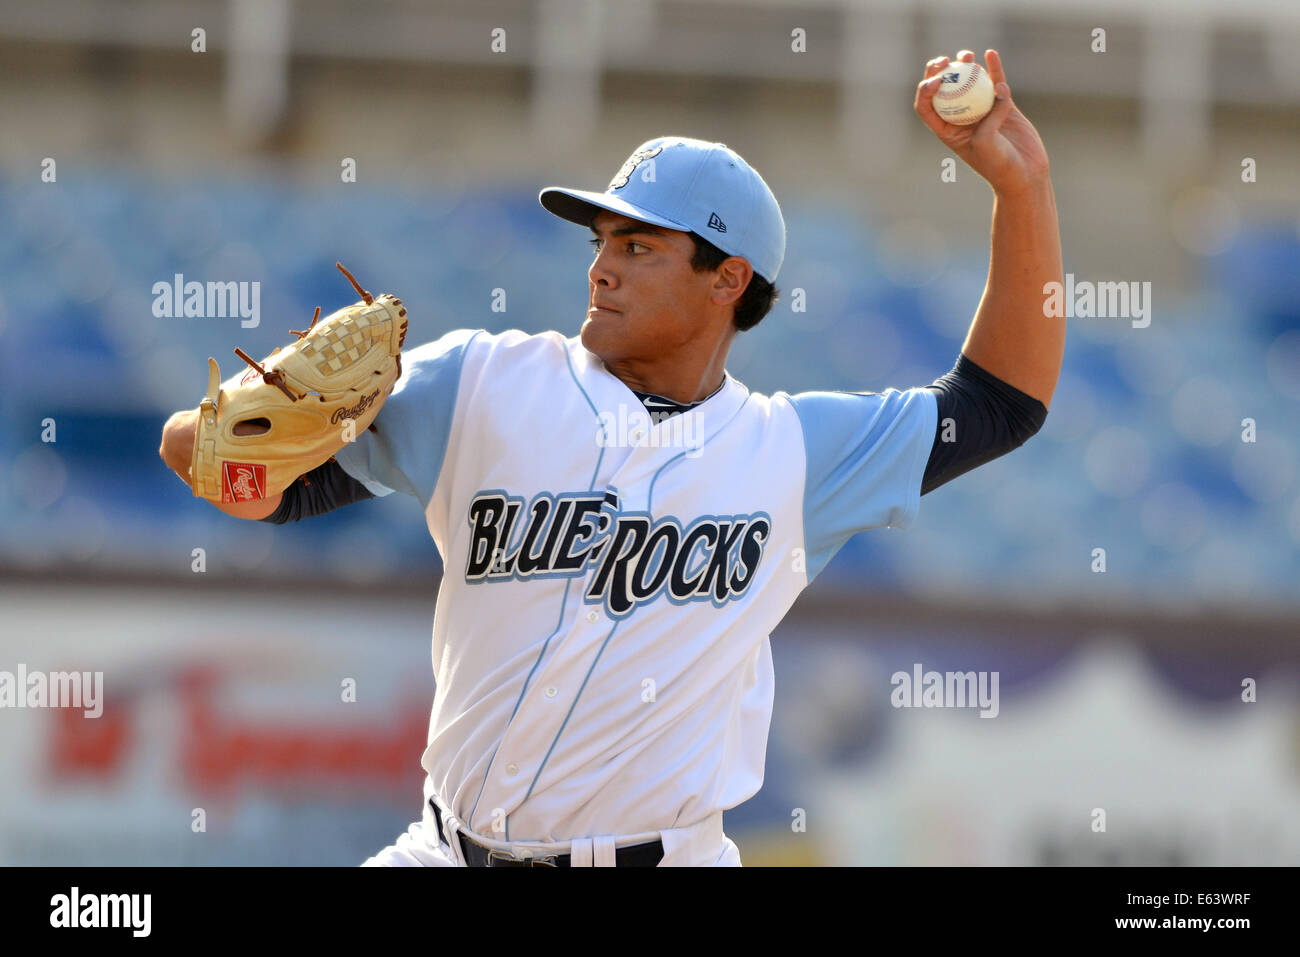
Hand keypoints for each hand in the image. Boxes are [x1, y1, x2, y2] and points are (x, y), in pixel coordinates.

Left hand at [913, 49, 1049, 194]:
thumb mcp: (985, 143)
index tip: (936, 80)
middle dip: (940, 72)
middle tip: (945, 60)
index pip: (927, 108)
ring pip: (969, 82)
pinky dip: (993, 67)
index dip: (926, 91)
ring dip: (965, 65)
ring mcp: (982, 109)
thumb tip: (998, 89)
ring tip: (966, 55)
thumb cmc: (999, 164)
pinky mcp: (1003, 105)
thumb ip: (988, 117)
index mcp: (947, 131)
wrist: (1025, 174)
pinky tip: (990, 53)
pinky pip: (995, 81)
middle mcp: (961, 118)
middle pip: (944, 90)